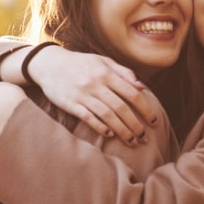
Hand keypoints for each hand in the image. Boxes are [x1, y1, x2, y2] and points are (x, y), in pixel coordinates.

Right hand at [27, 46, 159, 143]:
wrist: (49, 64)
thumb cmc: (80, 63)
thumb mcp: (102, 61)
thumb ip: (123, 72)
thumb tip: (142, 87)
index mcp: (107, 73)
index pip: (132, 94)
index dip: (145, 109)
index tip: (154, 121)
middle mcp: (96, 84)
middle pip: (121, 108)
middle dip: (136, 125)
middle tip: (145, 138)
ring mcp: (83, 94)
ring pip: (107, 115)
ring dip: (122, 131)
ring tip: (132, 142)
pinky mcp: (70, 104)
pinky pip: (88, 117)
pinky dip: (100, 127)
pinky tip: (110, 135)